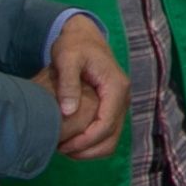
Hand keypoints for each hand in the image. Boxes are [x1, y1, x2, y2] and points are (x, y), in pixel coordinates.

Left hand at [44, 14, 129, 158]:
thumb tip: (69, 112)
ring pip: (112, 138)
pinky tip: (73, 140)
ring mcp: (120, 102)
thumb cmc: (74, 45)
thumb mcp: (67, 58)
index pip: (106, 123)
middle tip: (61, 149)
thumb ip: (68, 83)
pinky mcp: (113, 106)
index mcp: (116, 86)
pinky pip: (108, 132)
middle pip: (112, 136)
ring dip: (90, 150)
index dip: (86, 140)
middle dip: (87, 149)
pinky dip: (92, 143)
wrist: (83, 35)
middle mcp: (124, 97)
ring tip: (65, 148)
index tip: (64, 145)